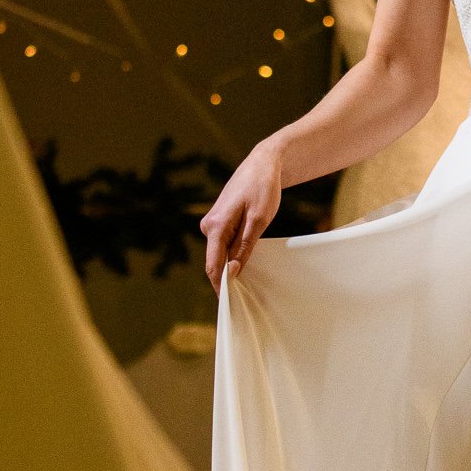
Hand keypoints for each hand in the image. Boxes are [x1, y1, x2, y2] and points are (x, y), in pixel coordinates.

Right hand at [200, 141, 283, 293]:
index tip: (229, 306)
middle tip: (243, 302)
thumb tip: (232, 271)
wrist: (262, 164)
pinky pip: (223, 245)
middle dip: (226, 280)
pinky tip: (244, 266)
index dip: (220, 286)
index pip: (213, 265)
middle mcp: (208, 226)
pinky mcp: (220, 222)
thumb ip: (244, 247)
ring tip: (248, 286)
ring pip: (219, 254)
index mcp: (215, 226)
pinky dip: (232, 256)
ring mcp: (212, 224)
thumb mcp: (259, 220)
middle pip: (214, 262)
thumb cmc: (262, 189)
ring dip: (231, 268)